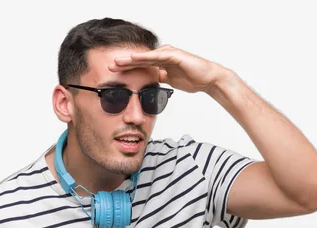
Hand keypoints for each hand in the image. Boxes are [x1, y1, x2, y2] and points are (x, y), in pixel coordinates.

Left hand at [109, 45, 227, 93]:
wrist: (208, 79)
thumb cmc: (192, 79)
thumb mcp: (170, 82)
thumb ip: (160, 80)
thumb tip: (150, 85)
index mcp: (160, 63)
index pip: (139, 66)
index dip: (126, 69)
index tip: (112, 74)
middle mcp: (162, 56)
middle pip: (139, 59)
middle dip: (124, 63)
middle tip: (108, 66)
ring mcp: (168, 54)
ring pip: (146, 56)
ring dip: (131, 59)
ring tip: (117, 62)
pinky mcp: (174, 55)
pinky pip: (157, 56)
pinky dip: (146, 57)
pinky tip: (135, 58)